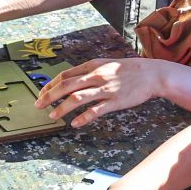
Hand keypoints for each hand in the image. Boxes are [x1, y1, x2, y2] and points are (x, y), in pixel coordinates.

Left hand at [35, 57, 164, 126]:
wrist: (152, 74)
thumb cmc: (129, 70)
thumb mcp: (107, 65)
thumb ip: (90, 71)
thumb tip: (72, 80)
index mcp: (93, 66)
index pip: (65, 75)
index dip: (51, 85)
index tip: (42, 93)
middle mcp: (96, 76)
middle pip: (66, 86)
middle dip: (49, 96)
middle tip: (38, 105)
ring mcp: (106, 89)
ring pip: (78, 98)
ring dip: (62, 108)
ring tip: (52, 116)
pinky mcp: (115, 101)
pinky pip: (96, 111)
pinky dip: (83, 118)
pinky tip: (74, 124)